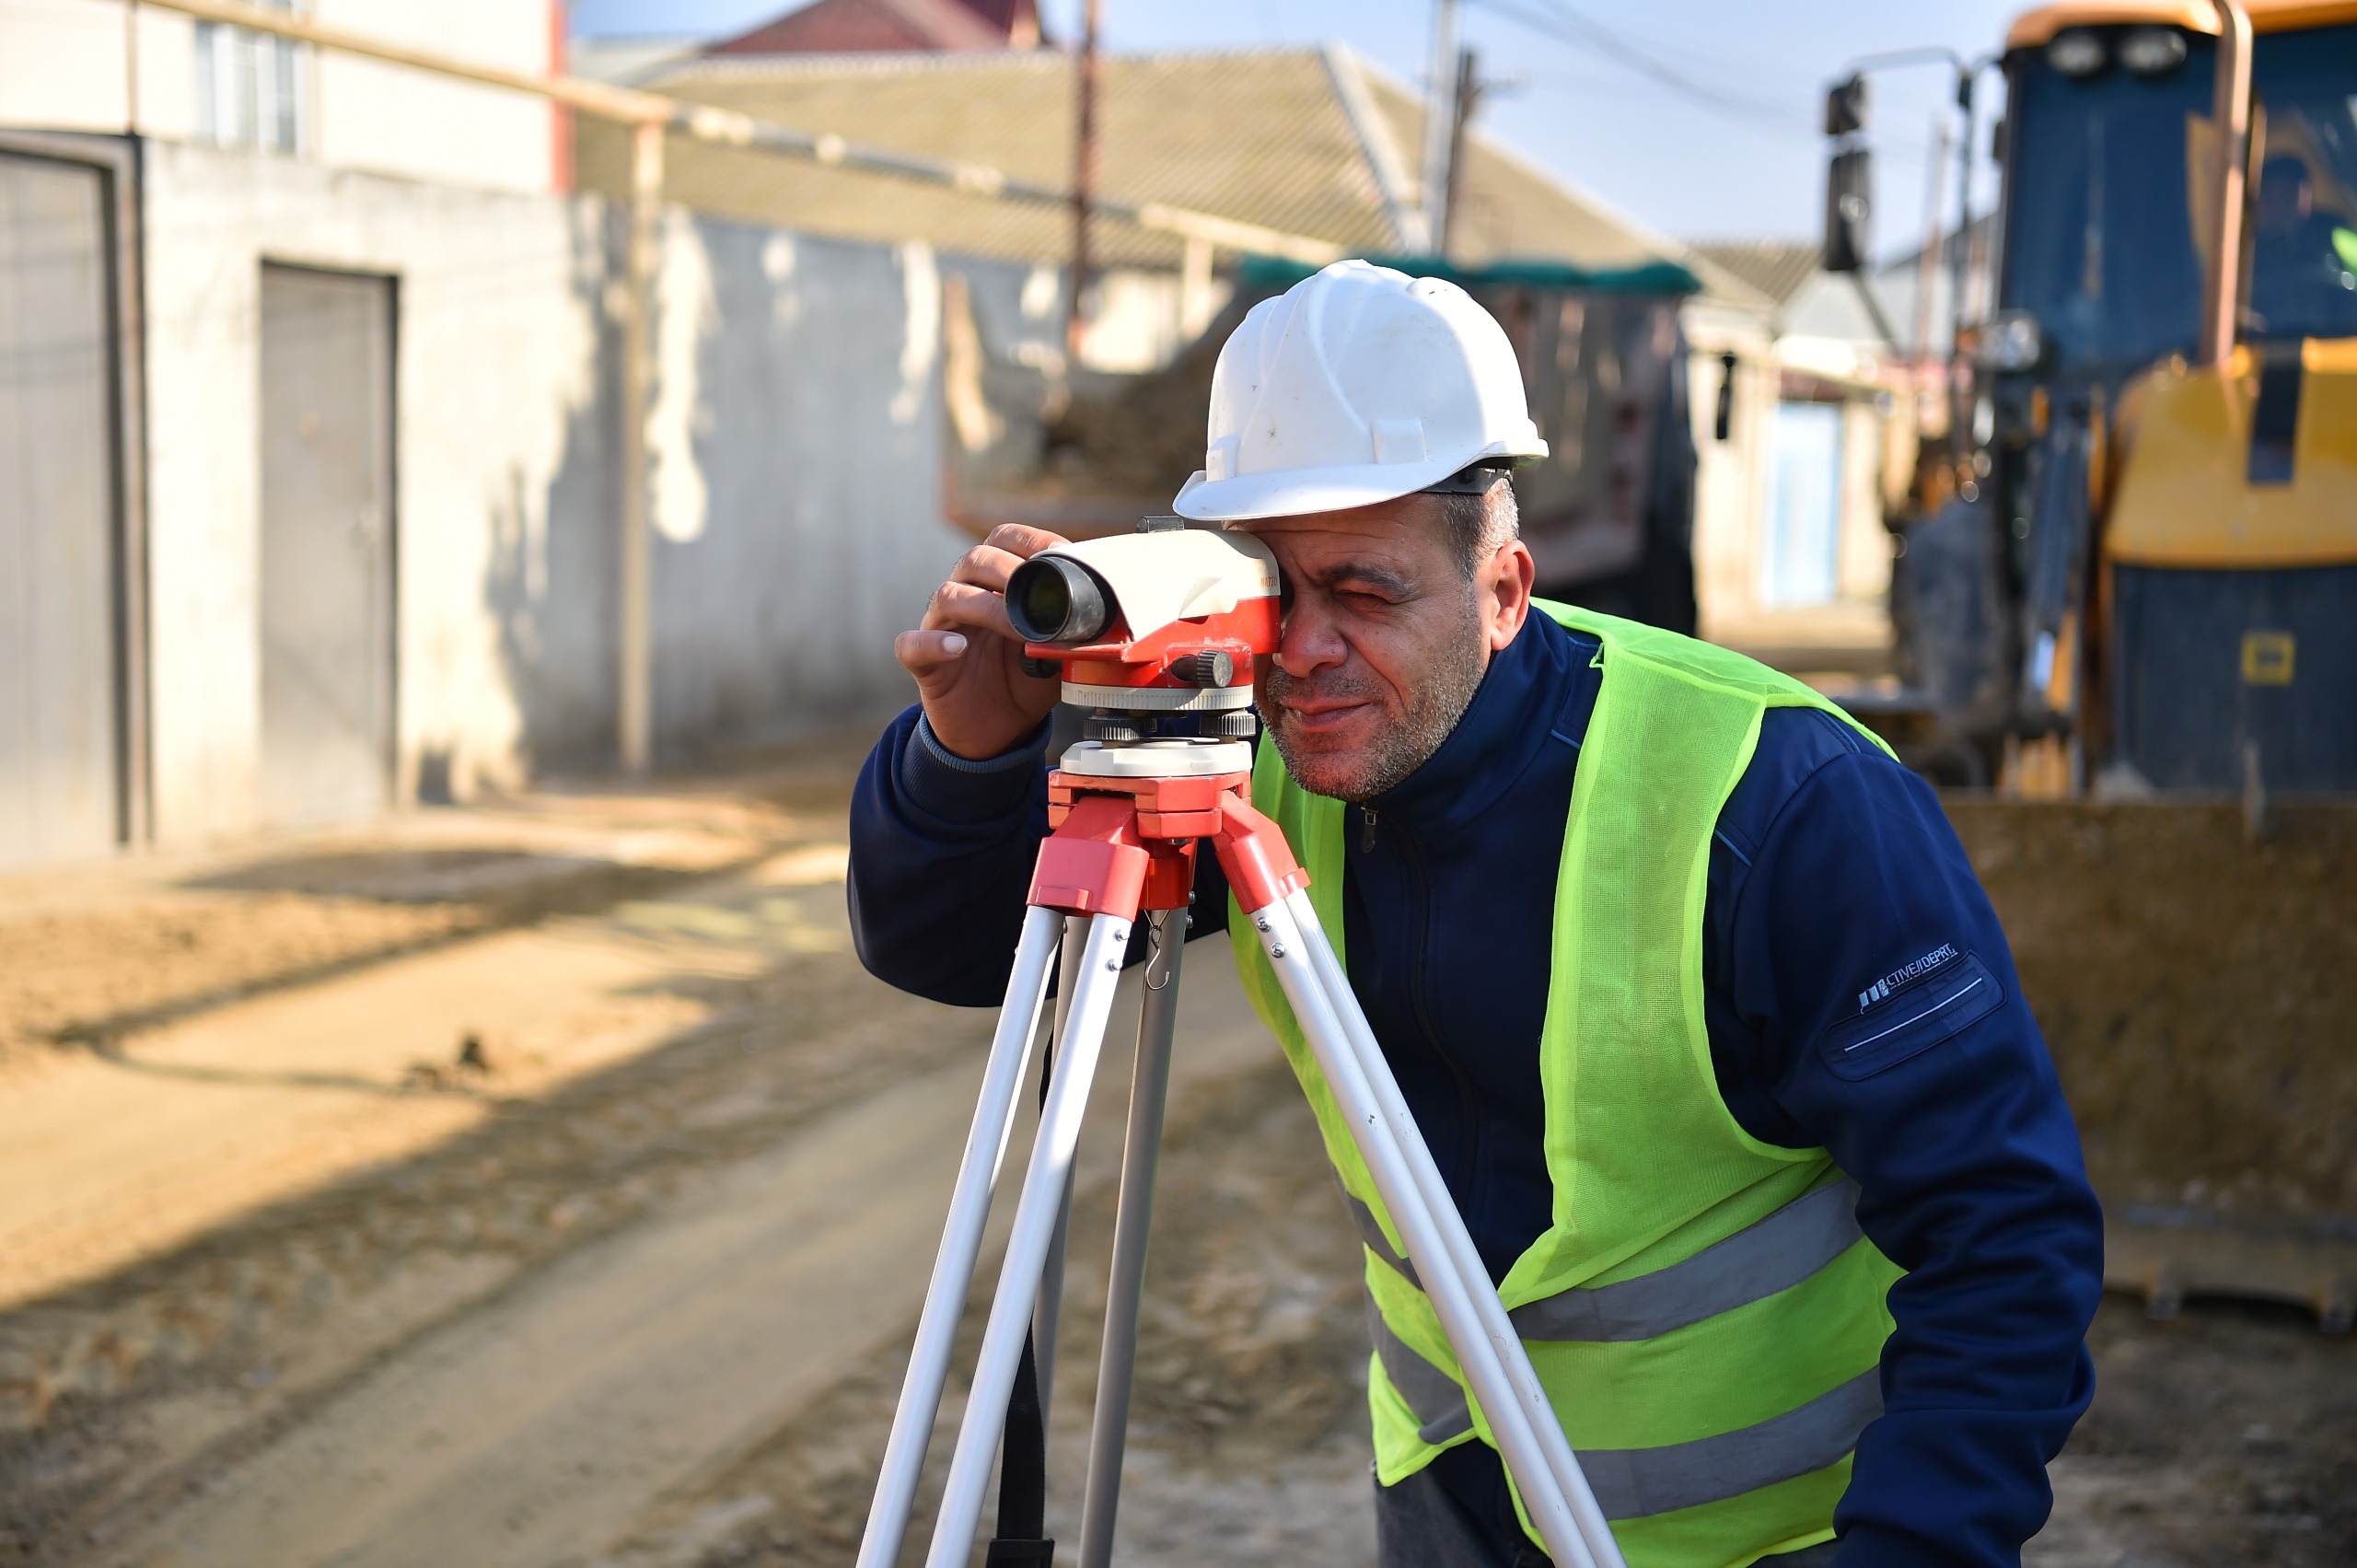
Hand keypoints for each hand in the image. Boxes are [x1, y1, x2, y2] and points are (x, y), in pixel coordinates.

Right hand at [896, 524, 1066, 760]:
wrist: (998, 733)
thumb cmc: (1024, 683)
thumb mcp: (1057, 655)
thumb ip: (1073, 633)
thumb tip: (1106, 619)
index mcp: (997, 584)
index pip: (1005, 541)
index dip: (1031, 541)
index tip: (1061, 553)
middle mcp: (966, 595)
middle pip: (975, 559)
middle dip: (1009, 569)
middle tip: (1039, 591)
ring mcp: (941, 626)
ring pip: (948, 595)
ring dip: (986, 607)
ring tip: (1017, 629)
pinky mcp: (923, 662)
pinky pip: (913, 644)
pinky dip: (932, 642)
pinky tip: (957, 647)